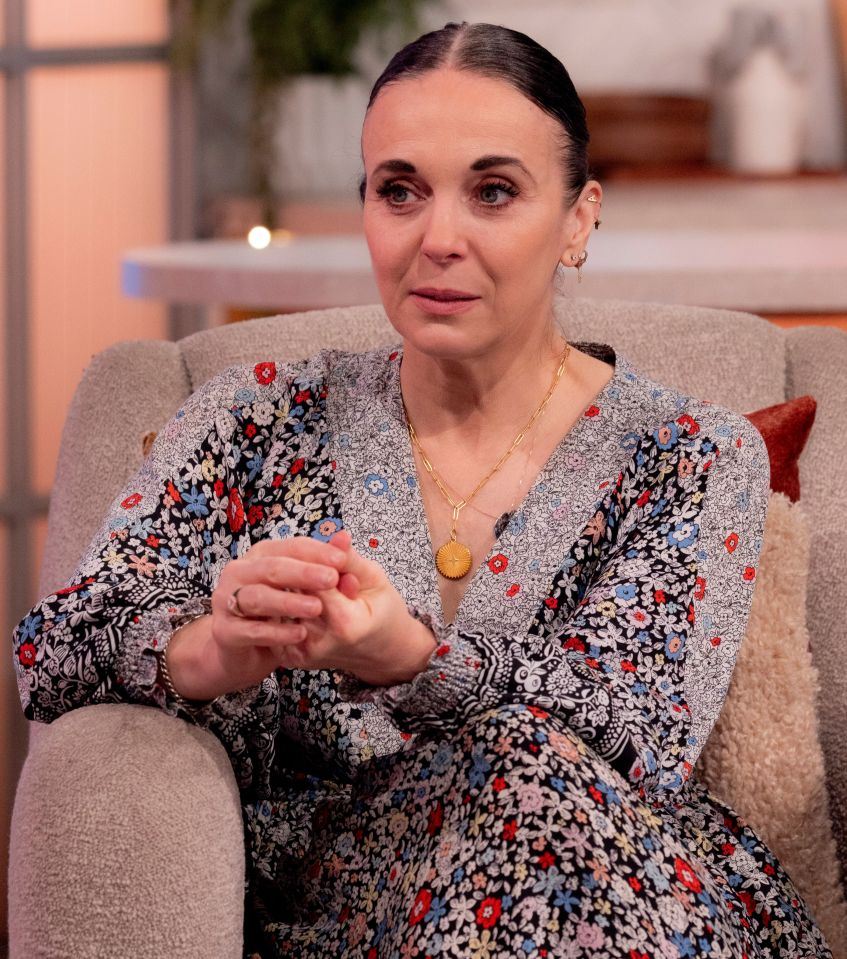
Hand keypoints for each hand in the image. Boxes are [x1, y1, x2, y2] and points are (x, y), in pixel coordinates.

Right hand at [165, 537, 347, 700]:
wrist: (245, 653)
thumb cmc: (280, 614)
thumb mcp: (305, 590)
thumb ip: (325, 566)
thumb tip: (345, 537)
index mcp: (261, 556)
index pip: (291, 547)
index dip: (317, 552)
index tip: (342, 560)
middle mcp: (240, 573)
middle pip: (272, 568)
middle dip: (303, 573)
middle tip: (332, 579)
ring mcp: (226, 601)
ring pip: (258, 597)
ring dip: (288, 602)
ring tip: (317, 608)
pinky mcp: (224, 631)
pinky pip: (251, 630)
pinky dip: (276, 632)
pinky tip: (300, 633)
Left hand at [278, 531, 436, 685]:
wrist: (381, 652)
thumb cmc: (382, 612)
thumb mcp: (376, 580)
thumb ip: (352, 560)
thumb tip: (338, 536)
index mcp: (345, 624)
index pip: (312, 580)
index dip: (314, 562)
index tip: (322, 554)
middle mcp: (319, 643)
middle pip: (293, 593)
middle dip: (298, 573)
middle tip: (309, 564)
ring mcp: (302, 653)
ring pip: (281, 606)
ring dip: (287, 588)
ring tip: (304, 581)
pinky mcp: (292, 657)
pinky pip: (278, 621)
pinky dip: (284, 604)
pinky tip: (296, 595)